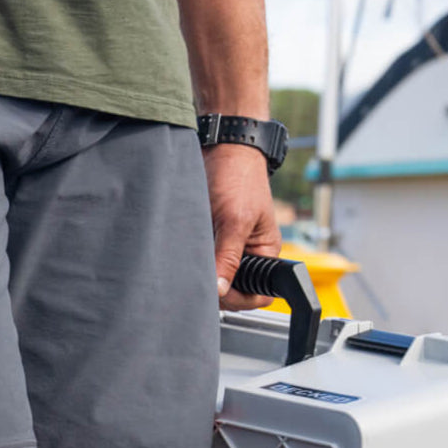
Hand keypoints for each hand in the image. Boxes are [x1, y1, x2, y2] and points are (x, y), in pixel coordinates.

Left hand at [203, 143, 283, 311]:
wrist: (221, 149)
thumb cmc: (238, 177)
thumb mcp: (235, 220)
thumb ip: (228, 257)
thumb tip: (220, 290)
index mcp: (265, 251)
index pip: (258, 294)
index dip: (238, 299)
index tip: (217, 294)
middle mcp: (247, 253)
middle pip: (233, 289)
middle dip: (216, 289)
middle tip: (196, 281)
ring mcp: (228, 247)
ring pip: (214, 276)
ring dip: (201, 275)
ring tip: (187, 266)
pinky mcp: (210, 239)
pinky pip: (202, 260)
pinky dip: (192, 262)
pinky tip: (182, 256)